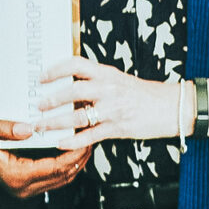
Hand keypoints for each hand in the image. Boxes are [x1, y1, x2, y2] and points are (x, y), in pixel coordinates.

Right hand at [0, 107, 91, 199]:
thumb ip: (6, 128)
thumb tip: (28, 129)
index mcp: (14, 176)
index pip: (54, 168)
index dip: (73, 154)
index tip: (86, 138)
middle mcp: (21, 187)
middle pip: (62, 177)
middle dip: (80, 158)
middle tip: (93, 136)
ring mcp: (23, 187)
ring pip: (61, 179)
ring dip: (75, 161)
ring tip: (88, 140)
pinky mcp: (25, 181)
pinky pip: (53, 176)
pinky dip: (66, 163)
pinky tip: (73, 146)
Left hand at [35, 56, 180, 148]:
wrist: (171, 107)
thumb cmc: (144, 94)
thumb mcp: (119, 79)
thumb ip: (97, 80)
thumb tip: (71, 83)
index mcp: (107, 73)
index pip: (76, 64)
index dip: (55, 70)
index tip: (42, 77)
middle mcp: (108, 89)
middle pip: (73, 90)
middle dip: (51, 99)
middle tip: (38, 106)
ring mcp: (112, 109)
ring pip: (77, 116)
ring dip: (55, 122)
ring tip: (41, 126)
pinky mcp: (117, 128)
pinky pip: (90, 136)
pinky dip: (72, 141)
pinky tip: (60, 143)